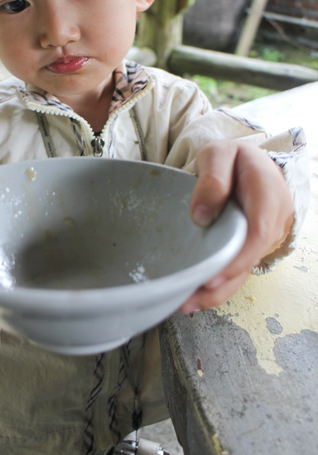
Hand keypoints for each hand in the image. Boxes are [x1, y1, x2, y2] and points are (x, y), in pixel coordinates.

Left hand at [179, 140, 293, 312]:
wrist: (248, 163)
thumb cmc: (233, 159)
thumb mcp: (220, 154)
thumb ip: (213, 178)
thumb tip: (202, 215)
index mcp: (268, 193)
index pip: (259, 230)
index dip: (238, 256)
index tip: (213, 274)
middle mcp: (273, 220)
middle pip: (251, 258)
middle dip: (222, 283)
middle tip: (188, 298)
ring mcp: (264, 238)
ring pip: (244, 270)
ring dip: (216, 292)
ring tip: (185, 303)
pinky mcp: (250, 247)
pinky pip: (238, 269)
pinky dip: (217, 286)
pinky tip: (194, 297)